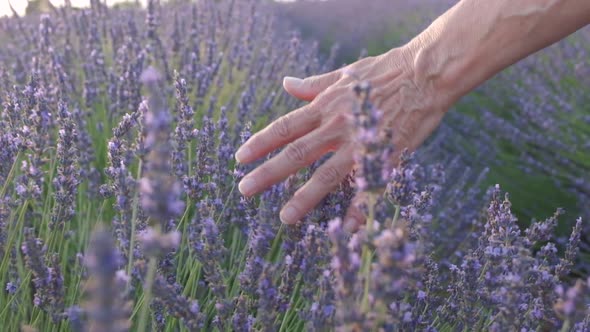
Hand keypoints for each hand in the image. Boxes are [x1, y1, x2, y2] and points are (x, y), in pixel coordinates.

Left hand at [234, 46, 448, 231]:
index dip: (260, 143)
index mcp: (325, 105)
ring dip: (304, 197)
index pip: (285, 127)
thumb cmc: (385, 71)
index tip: (239, 158)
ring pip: (327, 174)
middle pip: (296, 152)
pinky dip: (358, 209)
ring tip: (285, 217)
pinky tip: (347, 229)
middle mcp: (337, 126)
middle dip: (269, 173)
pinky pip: (368, 187)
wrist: (425, 73)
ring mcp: (360, 143)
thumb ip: (313, 84)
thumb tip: (286, 83)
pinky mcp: (384, 156)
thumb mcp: (344, 74)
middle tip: (245, 190)